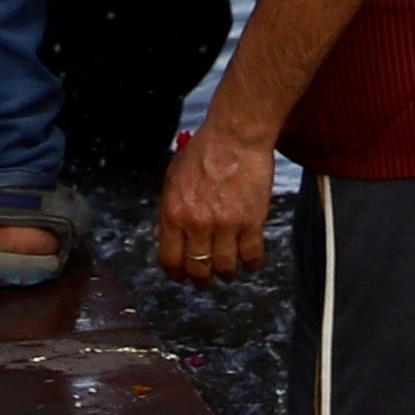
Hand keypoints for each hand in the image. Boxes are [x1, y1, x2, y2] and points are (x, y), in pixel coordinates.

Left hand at [155, 114, 277, 282]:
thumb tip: (162, 237)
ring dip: (226, 273)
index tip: (182, 277)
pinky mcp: (252, 222)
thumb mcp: (172, 179)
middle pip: (198, 269)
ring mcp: (226, 225)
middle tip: (206, 279)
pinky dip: (251, 264)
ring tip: (229, 270)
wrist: (235, 135)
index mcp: (174, 213)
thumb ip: (167, 211)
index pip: (170, 260)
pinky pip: (251, 256)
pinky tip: (250, 260)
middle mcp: (197, 223)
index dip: (176, 274)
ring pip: (225, 268)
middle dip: (201, 280)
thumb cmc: (204, 151)